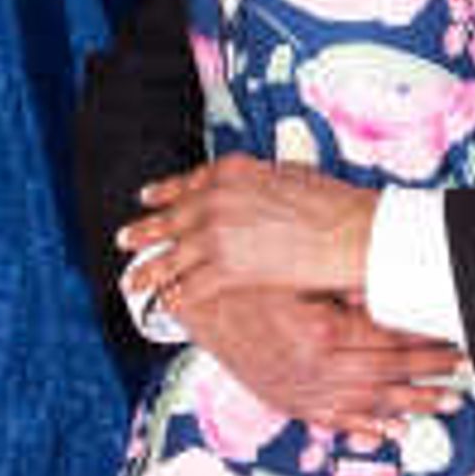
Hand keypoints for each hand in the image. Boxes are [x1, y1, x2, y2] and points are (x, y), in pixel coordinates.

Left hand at [126, 153, 373, 306]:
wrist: (350, 231)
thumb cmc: (333, 203)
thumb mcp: (288, 173)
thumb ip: (257, 181)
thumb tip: (251, 190)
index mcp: (232, 172)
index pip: (188, 183)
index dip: (164, 192)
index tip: (148, 198)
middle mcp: (217, 201)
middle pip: (170, 219)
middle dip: (144, 232)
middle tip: (124, 240)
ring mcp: (219, 236)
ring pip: (172, 256)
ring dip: (149, 271)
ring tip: (132, 281)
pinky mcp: (228, 270)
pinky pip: (194, 286)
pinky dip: (179, 296)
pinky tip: (170, 303)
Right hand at [176, 288, 469, 444]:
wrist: (199, 307)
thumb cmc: (250, 280)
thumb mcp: (300, 273)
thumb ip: (347, 284)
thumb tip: (400, 286)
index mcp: (320, 331)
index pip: (389, 338)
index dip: (427, 338)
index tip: (456, 333)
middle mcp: (314, 368)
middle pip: (387, 372)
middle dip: (431, 371)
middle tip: (464, 366)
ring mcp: (301, 390)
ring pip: (368, 402)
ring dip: (412, 402)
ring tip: (447, 400)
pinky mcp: (289, 403)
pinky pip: (335, 421)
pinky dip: (368, 427)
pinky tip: (395, 430)